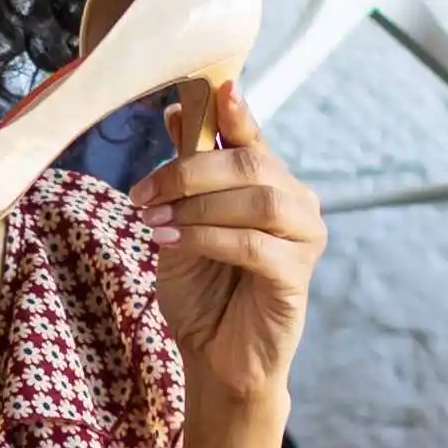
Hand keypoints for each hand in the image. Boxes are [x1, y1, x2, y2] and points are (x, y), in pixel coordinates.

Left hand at [149, 77, 322, 415]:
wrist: (216, 358)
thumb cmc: (203, 291)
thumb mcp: (181, 223)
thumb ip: (186, 173)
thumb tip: (176, 110)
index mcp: (271, 184)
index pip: (253, 139)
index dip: (234, 113)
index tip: (210, 89)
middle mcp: (297, 204)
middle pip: (251, 164)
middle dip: (190, 172)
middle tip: (144, 193)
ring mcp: (304, 239)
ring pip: (256, 199)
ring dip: (197, 207)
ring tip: (156, 224)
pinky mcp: (296, 275)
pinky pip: (252, 243)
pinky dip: (208, 238)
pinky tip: (174, 243)